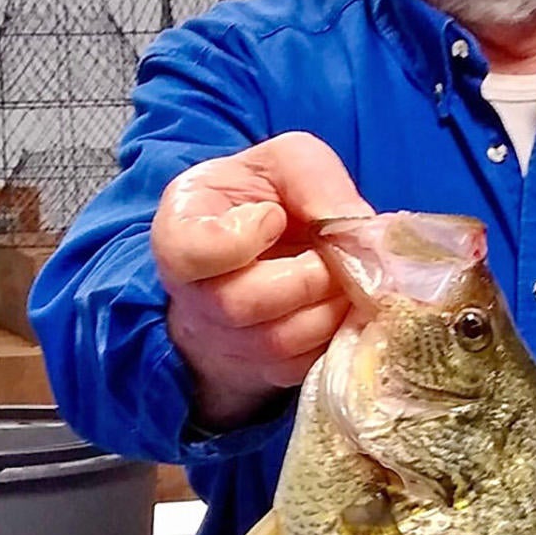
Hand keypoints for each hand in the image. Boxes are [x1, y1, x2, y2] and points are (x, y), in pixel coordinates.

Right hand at [152, 132, 371, 429]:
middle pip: (240, 304)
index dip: (243, 237)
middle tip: (332, 252)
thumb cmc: (268, 199)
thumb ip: (314, 180)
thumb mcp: (285, 163)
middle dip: (306, 276)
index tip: (273, 216)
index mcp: (179, 231)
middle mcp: (193, 295)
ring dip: (331, 306)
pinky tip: (349, 302)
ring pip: (279, 342)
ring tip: (348, 275)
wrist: (269, 252)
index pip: (191, 253)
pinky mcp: (267, 371)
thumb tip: (356, 231)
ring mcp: (226, 341)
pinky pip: (308, 364)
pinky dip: (342, 333)